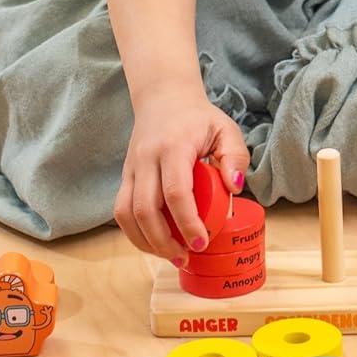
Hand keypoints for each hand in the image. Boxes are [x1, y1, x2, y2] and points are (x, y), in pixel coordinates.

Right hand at [115, 80, 249, 262]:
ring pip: (127, 214)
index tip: (202, 242)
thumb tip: (234, 188)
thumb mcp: (226, 128)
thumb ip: (236, 156)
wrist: (163, 98)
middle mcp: (147, 158)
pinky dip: (134, 232)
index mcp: (174, 147)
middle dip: (164, 241)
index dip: (187, 223)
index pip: (176, 192)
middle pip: (146, 209)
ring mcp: (131, 168)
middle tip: (186, 258)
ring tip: (171, 256)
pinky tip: (154, 243)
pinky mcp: (124, 176)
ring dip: (146, 242)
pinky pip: (121, 210)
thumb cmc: (198, 118)